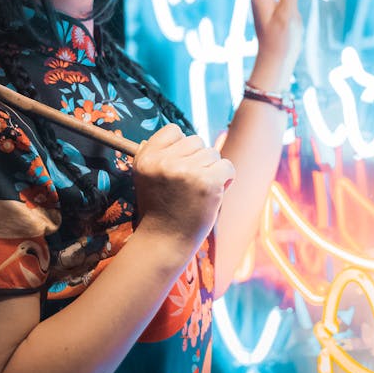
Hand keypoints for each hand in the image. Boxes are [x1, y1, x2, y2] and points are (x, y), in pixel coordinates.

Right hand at [132, 123, 233, 249]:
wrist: (164, 242)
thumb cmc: (159, 209)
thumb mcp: (147, 177)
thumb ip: (158, 154)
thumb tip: (182, 135)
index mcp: (146, 157)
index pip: (173, 130)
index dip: (181, 147)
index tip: (178, 167)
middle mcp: (163, 162)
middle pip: (195, 140)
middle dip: (198, 159)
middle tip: (189, 185)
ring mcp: (185, 171)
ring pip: (212, 153)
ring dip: (211, 170)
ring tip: (198, 192)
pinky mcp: (207, 183)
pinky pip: (227, 166)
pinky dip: (226, 179)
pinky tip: (213, 193)